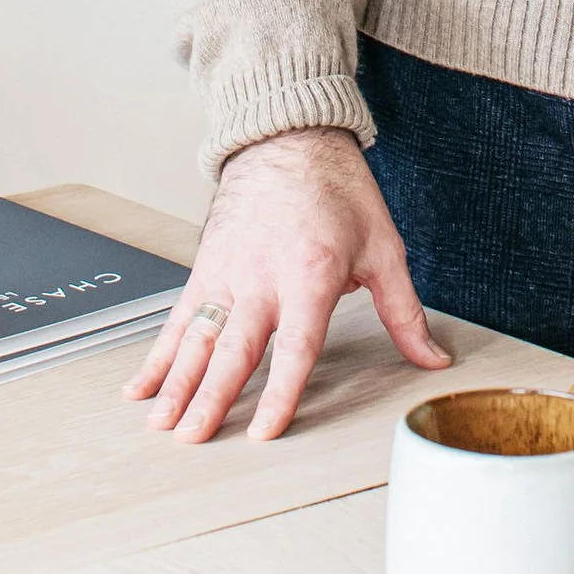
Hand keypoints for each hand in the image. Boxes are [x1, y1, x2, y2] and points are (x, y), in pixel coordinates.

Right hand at [123, 125, 449, 442]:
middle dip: (210, 397)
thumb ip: (404, 310)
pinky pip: (179, 317)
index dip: (278, 392)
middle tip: (193, 438)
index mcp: (311, 273)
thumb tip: (431, 358)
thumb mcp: (384, 246)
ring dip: (177, 382)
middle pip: (235, 347)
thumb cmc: (337, 188)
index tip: (262, 432)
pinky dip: (158, 354)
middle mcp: (263, 275)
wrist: (290, 135)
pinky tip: (141, 386)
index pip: (294, 347)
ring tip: (160, 423)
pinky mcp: (207, 266)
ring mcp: (228, 271)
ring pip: (198, 336)